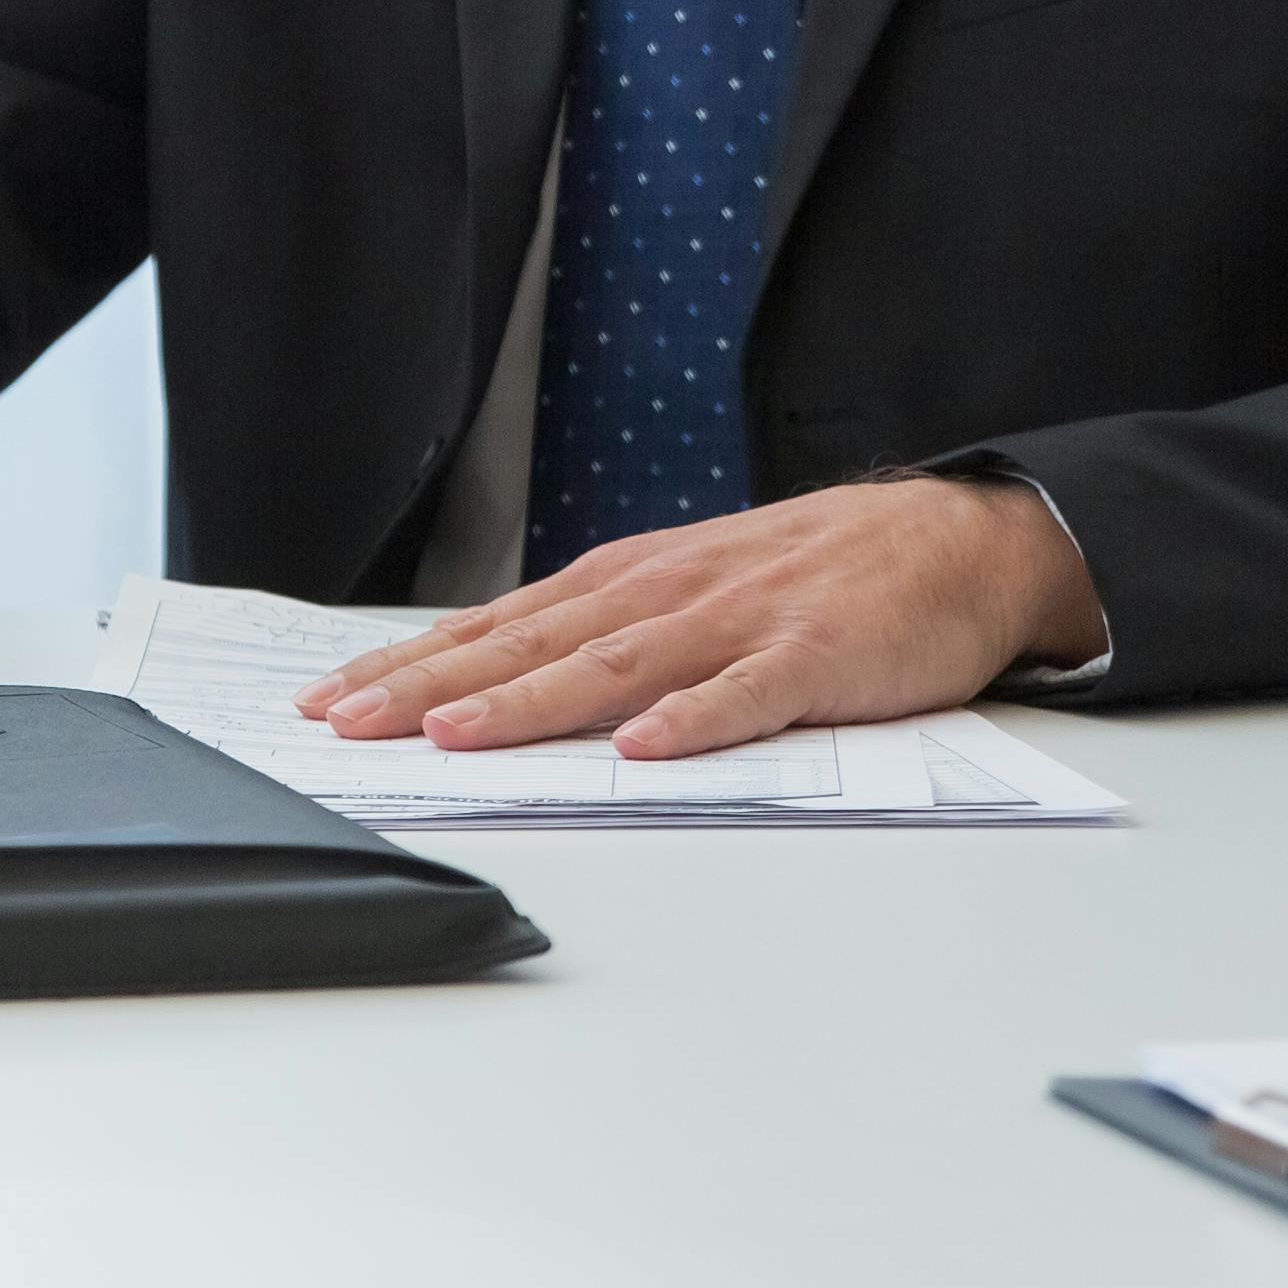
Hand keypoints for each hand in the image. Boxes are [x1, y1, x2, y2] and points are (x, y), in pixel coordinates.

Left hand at [296, 476, 1105, 758]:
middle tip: (348, 720)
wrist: (954, 539)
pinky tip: (644, 747)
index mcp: (634, 582)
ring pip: (616, 664)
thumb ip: (611, 633)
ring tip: (456, 733)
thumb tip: (504, 683)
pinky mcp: (817, 655)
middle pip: (533, 644)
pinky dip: (694, 719)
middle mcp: (670, 593)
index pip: (500, 626)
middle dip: (432, 683)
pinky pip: (749, 694)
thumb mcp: (695, 588)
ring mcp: (742, 622)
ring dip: (531, 701)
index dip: (413, 661)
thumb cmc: (815, 576)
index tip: (332, 696)